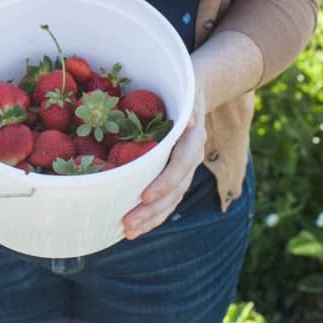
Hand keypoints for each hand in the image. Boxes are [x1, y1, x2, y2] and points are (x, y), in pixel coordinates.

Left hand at [121, 82, 206, 239]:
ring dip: (151, 218)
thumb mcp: (184, 92)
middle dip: (152, 210)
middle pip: (174, 191)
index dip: (165, 183)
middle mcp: (191, 158)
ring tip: (128, 231)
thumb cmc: (181, 90)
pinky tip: (136, 226)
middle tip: (127, 224)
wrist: (195, 94)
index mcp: (193, 139)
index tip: (145, 196)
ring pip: (171, 200)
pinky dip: (153, 214)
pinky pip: (167, 199)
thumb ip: (186, 107)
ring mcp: (185, 170)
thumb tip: (187, 122)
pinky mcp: (176, 176)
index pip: (181, 166)